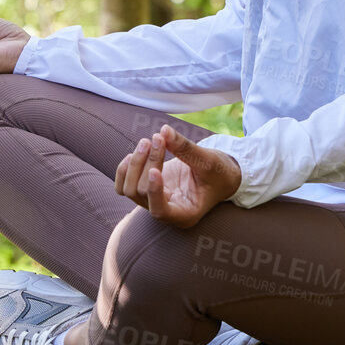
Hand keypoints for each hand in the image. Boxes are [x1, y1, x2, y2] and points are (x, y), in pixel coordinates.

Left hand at [114, 125, 242, 228]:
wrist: (220, 175)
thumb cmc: (220, 173)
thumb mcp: (209, 160)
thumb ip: (186, 148)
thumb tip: (164, 130)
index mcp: (185, 214)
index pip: (160, 212)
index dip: (153, 192)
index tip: (155, 170)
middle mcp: (166, 212)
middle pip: (141, 193)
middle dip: (148, 162)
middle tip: (159, 138)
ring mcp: (154, 201)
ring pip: (128, 189)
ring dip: (134, 164)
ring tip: (147, 141)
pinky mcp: (147, 190)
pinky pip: (124, 186)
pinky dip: (125, 169)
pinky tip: (136, 152)